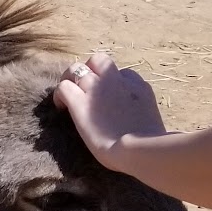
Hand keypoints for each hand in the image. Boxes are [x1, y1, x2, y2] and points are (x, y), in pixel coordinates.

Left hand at [53, 52, 165, 171]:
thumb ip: (141, 115)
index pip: (124, 74)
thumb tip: (138, 124)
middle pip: (100, 61)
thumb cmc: (150, 146)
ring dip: (70, 79)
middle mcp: (117, 81)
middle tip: (84, 87)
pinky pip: (63, 87)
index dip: (114, 83)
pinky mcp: (79, 103)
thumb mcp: (152, 121)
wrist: (140, 150)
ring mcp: (97, 89)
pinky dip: (59, 95)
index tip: (110, 98)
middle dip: (90, 70)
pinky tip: (61, 108)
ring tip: (68, 95)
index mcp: (139, 87)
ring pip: (77, 68)